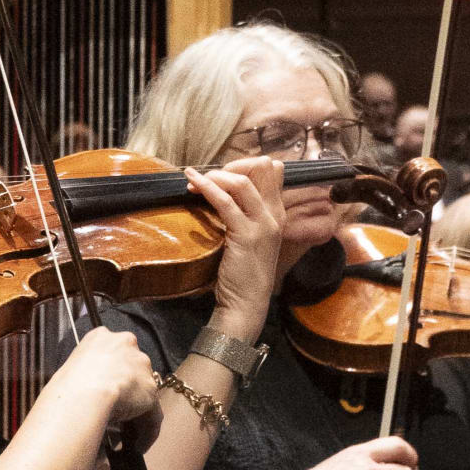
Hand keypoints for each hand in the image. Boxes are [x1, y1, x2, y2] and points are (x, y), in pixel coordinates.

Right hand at [69, 325, 162, 450]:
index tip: (103, 389)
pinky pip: (152, 414)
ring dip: (136, 411)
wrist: (82, 394)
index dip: (110, 371)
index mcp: (102, 337)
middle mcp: (126, 344)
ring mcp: (141, 366)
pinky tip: (136, 446)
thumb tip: (86, 393)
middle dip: (127, 389)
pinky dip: (145, 432)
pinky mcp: (151, 390)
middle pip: (131, 369)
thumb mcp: (71, 369)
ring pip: (142, 391)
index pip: (113, 352)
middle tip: (115, 413)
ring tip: (126, 435)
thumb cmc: (67, 385)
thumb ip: (86, 373)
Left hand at [191, 159, 282, 334]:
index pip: (273, 169)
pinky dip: (206, 187)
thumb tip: (222, 192)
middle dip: (232, 165)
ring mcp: (263, 225)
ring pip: (242, 181)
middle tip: (210, 178)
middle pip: (263, 166)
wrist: (245, 304)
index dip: (246, 165)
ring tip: (194, 180)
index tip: (223, 176)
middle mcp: (274, 215)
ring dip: (215, 175)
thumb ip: (243, 214)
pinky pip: (225, 201)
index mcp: (277, 213)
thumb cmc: (241, 273)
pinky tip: (192, 183)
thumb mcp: (249, 238)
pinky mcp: (246, 235)